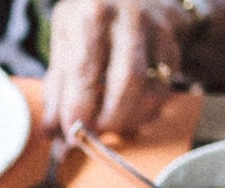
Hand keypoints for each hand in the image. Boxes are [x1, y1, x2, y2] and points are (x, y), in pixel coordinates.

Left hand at [44, 0, 194, 136]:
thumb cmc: (91, 24)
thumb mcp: (66, 43)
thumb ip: (57, 90)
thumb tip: (52, 134)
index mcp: (91, 14)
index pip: (85, 71)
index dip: (79, 109)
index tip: (72, 135)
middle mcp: (127, 17)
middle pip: (126, 82)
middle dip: (110, 119)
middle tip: (94, 135)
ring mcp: (156, 30)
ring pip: (151, 90)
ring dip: (130, 119)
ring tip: (111, 126)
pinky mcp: (173, 45)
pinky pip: (163, 90)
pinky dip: (146, 113)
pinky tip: (130, 115)